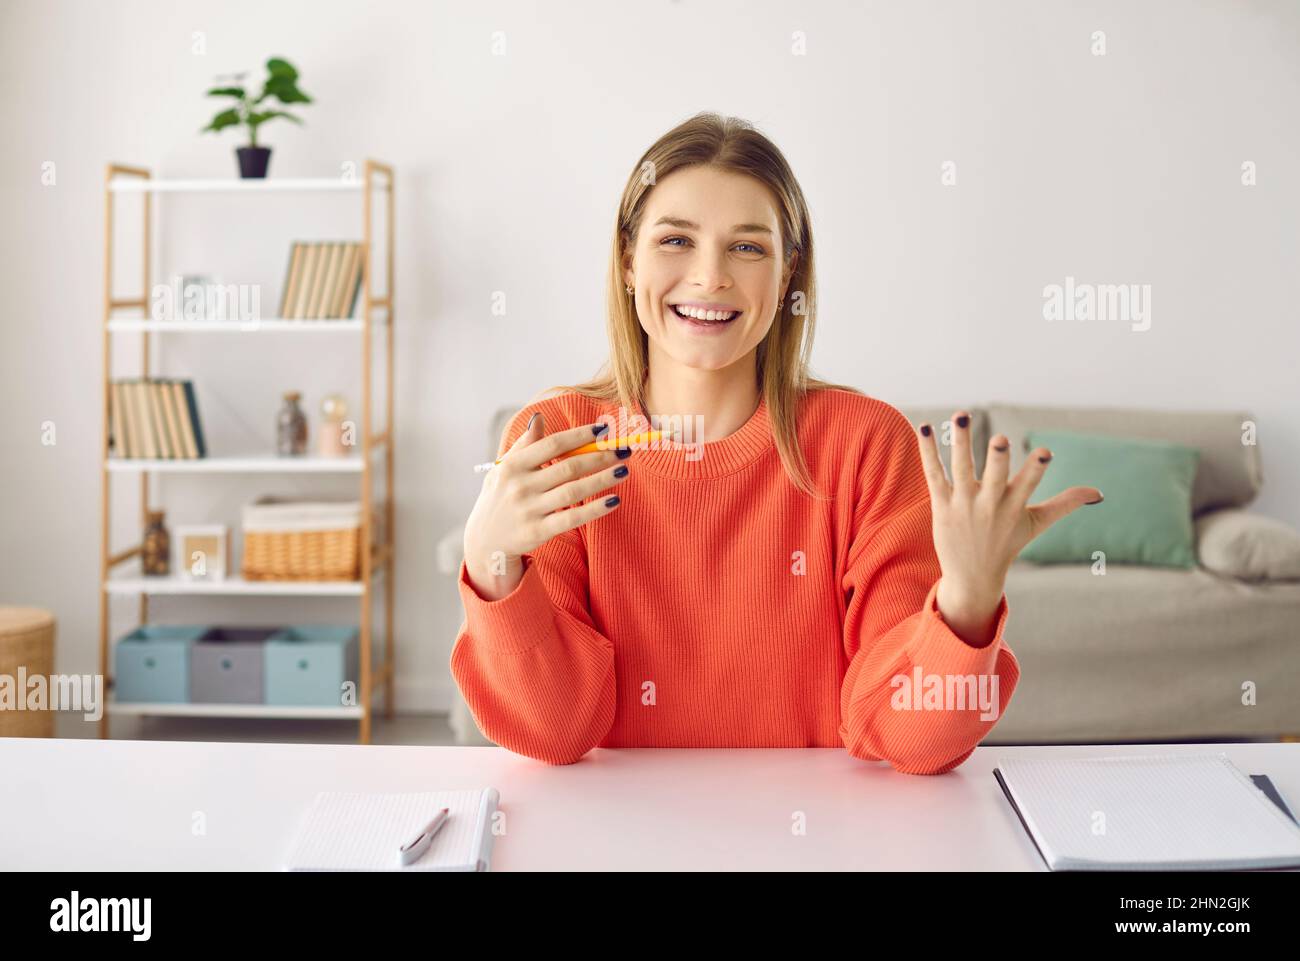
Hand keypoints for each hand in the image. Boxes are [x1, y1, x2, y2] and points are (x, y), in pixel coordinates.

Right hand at [463, 412, 631, 599]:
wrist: (484, 541)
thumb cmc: (500, 497)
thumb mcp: (503, 468)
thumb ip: (524, 445)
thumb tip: (539, 417)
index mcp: (513, 465)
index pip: (552, 444)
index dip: (579, 435)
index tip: (604, 429)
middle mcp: (521, 486)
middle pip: (568, 467)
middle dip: (600, 456)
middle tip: (624, 450)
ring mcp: (529, 510)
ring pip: (574, 491)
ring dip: (602, 479)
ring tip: (623, 470)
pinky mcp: (538, 532)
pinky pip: (572, 519)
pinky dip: (595, 509)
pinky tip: (614, 500)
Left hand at [915, 411, 1102, 645]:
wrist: (972, 576)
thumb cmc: (1008, 544)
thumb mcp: (1037, 523)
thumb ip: (1065, 503)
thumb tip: (1098, 493)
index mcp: (1014, 506)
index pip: (1028, 485)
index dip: (1036, 468)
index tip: (1045, 452)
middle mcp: (989, 504)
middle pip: (994, 478)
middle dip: (998, 460)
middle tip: (1001, 438)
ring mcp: (963, 503)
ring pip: (961, 468)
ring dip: (960, 441)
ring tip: (961, 414)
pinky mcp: (941, 504)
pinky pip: (934, 473)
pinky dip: (928, 451)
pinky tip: (924, 426)